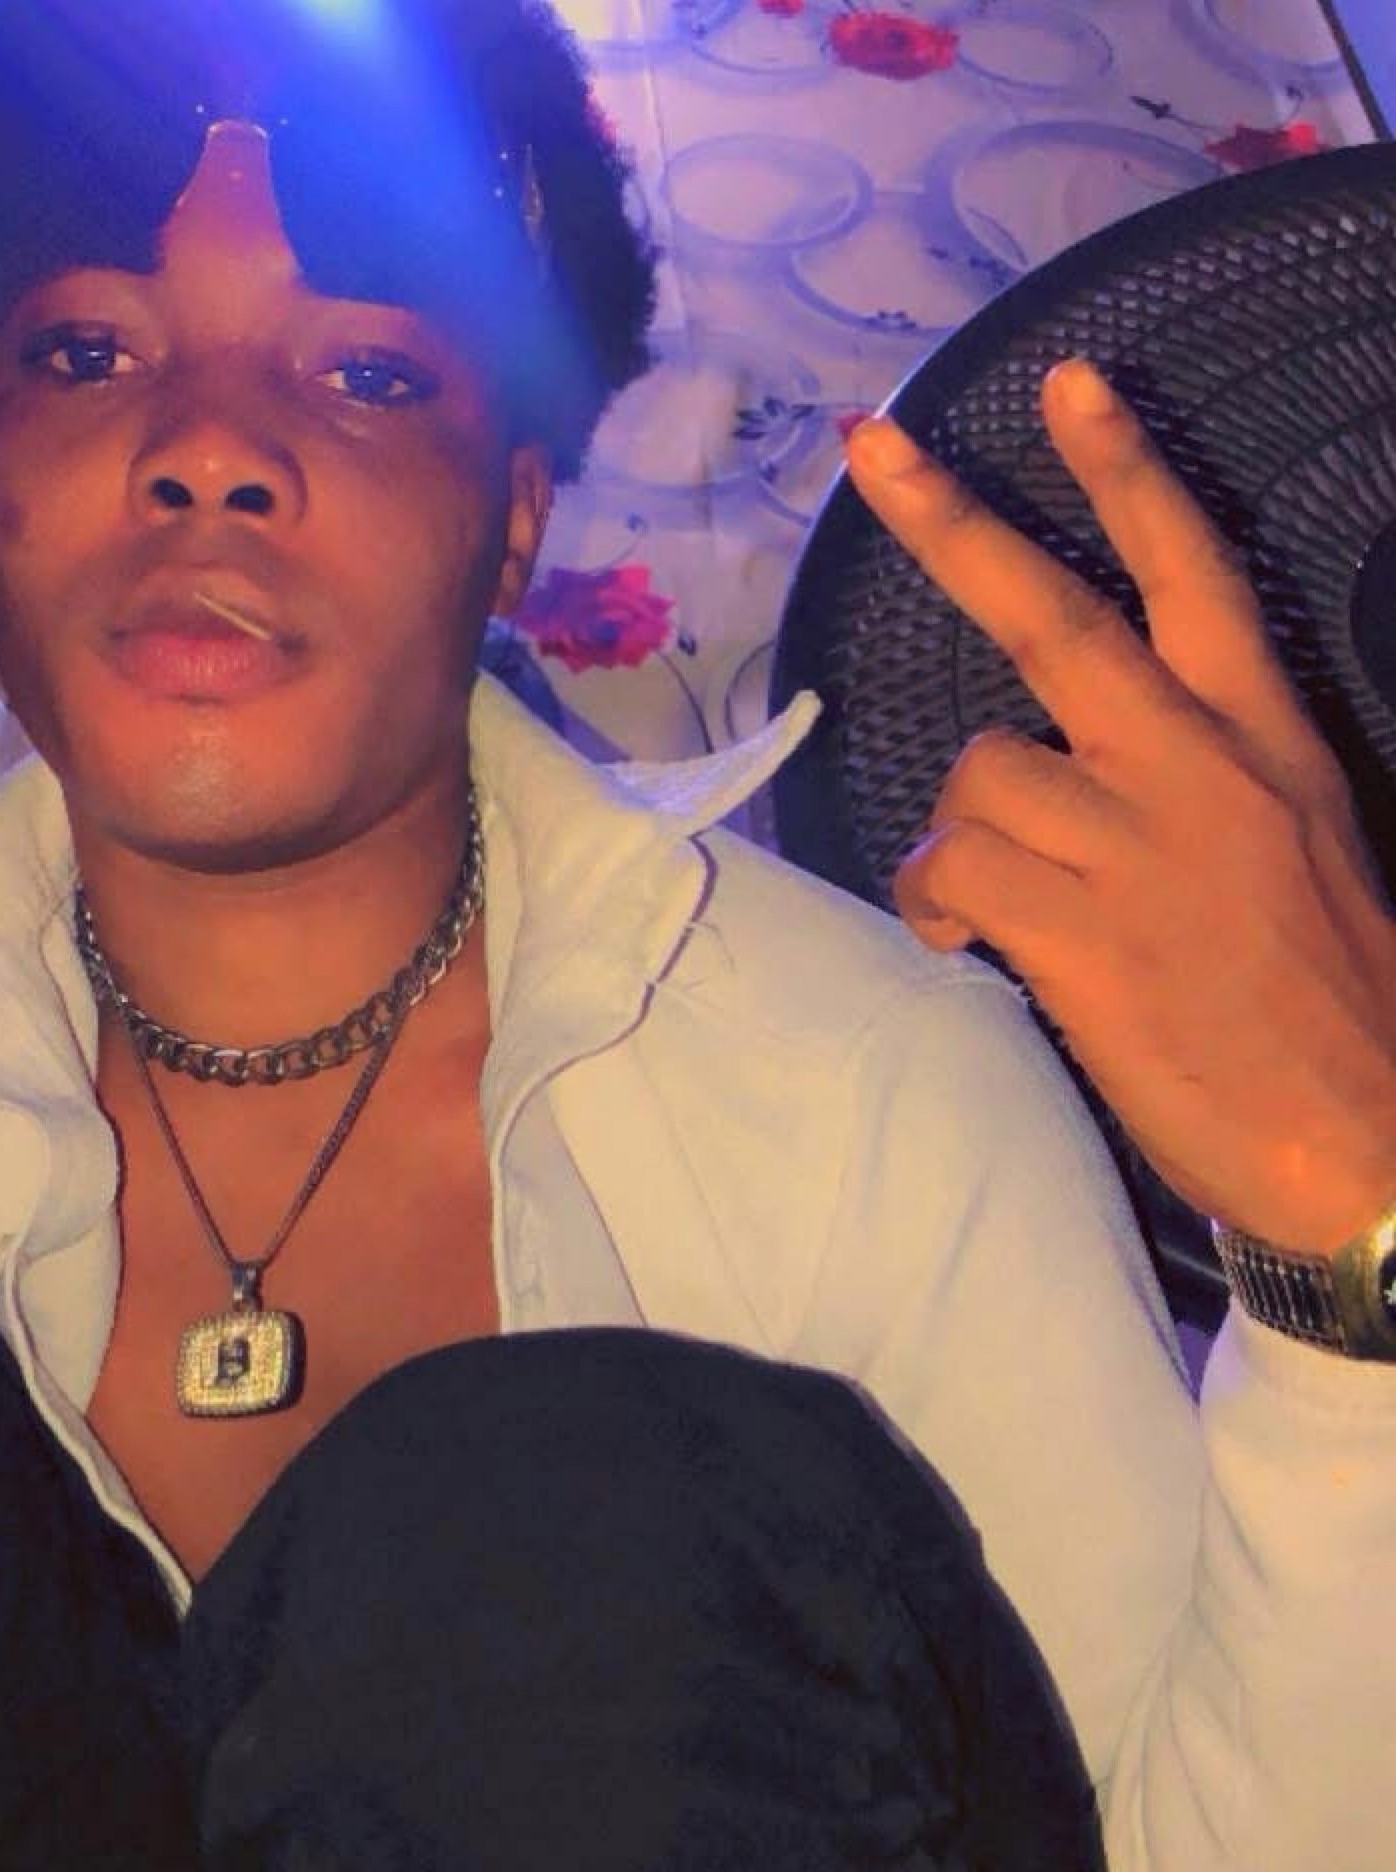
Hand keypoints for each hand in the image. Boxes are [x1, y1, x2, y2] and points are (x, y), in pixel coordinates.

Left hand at [846, 359, 1395, 1253]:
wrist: (1374, 1139)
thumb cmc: (1325, 996)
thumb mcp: (1293, 846)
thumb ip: (1190, 780)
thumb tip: (1059, 772)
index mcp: (1266, 740)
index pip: (1194, 576)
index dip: (1127, 473)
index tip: (1068, 384)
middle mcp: (1201, 770)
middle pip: (1056, 624)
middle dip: (954, 525)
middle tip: (873, 445)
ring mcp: (1140, 850)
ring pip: (979, 774)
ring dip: (961, 831)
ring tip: (990, 898)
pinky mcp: (1084, 936)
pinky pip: (952, 870)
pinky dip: (936, 902)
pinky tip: (969, 943)